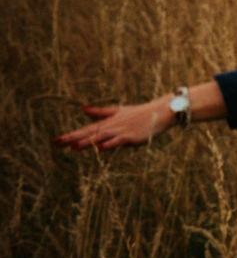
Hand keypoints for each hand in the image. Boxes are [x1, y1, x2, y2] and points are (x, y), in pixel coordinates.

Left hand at [52, 98, 173, 151]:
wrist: (159, 112)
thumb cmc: (139, 112)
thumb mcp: (117, 111)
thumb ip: (99, 112)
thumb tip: (82, 108)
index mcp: (107, 122)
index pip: (85, 129)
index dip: (70, 135)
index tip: (55, 141)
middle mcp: (111, 126)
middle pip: (89, 133)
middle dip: (72, 138)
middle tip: (55, 144)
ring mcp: (121, 131)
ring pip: (101, 137)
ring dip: (87, 142)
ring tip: (72, 147)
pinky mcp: (131, 137)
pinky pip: (117, 142)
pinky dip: (108, 144)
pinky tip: (99, 148)